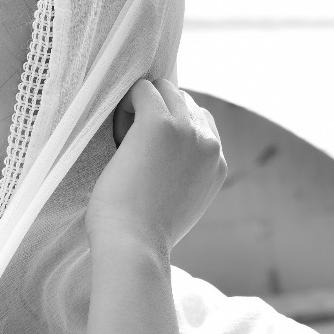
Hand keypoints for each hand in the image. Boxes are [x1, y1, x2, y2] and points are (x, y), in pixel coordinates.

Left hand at [86, 79, 225, 259]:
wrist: (134, 245)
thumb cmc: (144, 231)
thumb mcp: (181, 202)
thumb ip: (185, 173)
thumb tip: (167, 154)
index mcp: (217, 163)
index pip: (200, 120)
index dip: (170, 128)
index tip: (148, 154)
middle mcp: (208, 143)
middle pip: (182, 99)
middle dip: (155, 113)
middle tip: (131, 147)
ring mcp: (187, 130)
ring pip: (162, 88)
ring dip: (139, 107)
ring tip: (123, 142)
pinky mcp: (159, 123)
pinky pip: (141, 89)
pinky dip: (124, 103)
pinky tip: (116, 134)